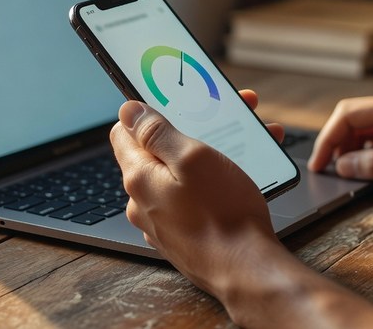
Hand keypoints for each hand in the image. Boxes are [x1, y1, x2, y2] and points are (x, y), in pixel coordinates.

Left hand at [109, 96, 283, 296]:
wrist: (248, 271)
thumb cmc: (225, 214)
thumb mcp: (193, 159)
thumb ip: (157, 132)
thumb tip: (129, 111)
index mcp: (140, 178)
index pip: (124, 132)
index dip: (149, 112)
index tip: (174, 102)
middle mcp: (144, 202)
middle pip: (157, 152)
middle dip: (192, 130)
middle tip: (225, 119)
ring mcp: (163, 221)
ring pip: (179, 175)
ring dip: (209, 154)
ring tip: (246, 145)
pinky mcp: (183, 234)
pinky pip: (192, 197)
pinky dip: (211, 181)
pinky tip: (239, 176)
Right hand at [307, 90, 372, 189]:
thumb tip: (343, 166)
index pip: (348, 115)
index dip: (328, 139)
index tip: (318, 163)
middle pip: (352, 117)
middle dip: (335, 142)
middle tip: (325, 168)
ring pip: (364, 126)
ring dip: (349, 147)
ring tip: (342, 171)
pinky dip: (365, 149)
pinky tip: (364, 166)